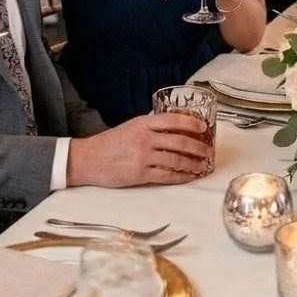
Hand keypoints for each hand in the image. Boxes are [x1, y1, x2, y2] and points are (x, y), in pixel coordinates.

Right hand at [66, 113, 210, 187]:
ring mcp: (142, 157)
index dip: (191, 123)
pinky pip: (166, 176)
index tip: (203, 127)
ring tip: (202, 165)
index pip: (173, 119)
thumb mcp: (130, 126)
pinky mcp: (139, 174)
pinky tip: (188, 176)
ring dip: (193, 164)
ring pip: (176, 160)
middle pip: (179, 141)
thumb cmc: (109, 143)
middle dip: (198, 147)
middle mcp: (144, 138)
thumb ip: (150, 126)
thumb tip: (173, 126)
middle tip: (208, 151)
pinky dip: (181, 176)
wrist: (87, 159)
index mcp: (143, 123)